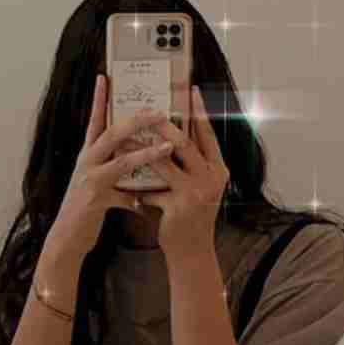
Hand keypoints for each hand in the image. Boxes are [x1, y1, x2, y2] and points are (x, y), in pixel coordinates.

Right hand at [48, 74, 174, 256]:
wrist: (66, 237)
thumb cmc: (87, 204)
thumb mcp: (99, 177)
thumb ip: (116, 162)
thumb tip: (137, 146)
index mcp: (89, 153)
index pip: (95, 119)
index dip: (99, 98)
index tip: (105, 77)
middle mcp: (87, 162)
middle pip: (111, 133)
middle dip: (136, 121)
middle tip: (158, 112)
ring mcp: (89, 181)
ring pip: (121, 161)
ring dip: (147, 154)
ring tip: (169, 146)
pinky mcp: (94, 201)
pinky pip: (122, 196)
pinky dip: (138, 200)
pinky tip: (149, 204)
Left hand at [136, 85, 229, 259]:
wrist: (193, 253)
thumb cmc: (193, 215)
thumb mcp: (201, 186)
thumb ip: (194, 163)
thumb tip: (175, 134)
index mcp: (218, 169)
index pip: (209, 134)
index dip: (200, 112)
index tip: (192, 91)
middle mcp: (211, 178)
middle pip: (185, 143)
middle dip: (165, 125)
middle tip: (150, 110)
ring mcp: (195, 192)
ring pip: (164, 162)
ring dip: (141, 150)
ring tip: (125, 139)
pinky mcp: (177, 207)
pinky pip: (152, 189)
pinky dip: (139, 188)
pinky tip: (127, 187)